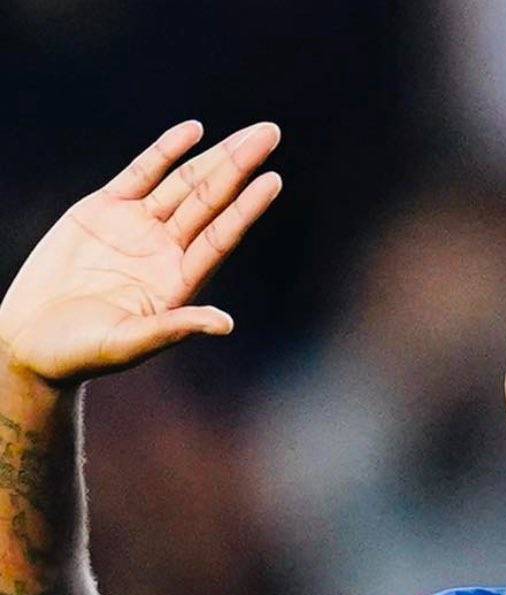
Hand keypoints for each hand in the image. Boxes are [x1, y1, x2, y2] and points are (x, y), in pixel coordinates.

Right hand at [0, 119, 281, 388]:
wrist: (33, 341)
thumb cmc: (82, 352)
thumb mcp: (130, 344)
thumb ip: (175, 329)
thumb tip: (225, 324)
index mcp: (179, 281)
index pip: (221, 237)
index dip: (246, 208)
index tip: (273, 180)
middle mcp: (166, 250)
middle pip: (210, 201)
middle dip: (239, 166)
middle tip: (270, 133)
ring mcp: (138, 227)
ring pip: (183, 183)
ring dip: (214, 156)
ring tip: (249, 133)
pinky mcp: (104, 210)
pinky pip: (141, 173)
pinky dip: (165, 151)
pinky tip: (193, 131)